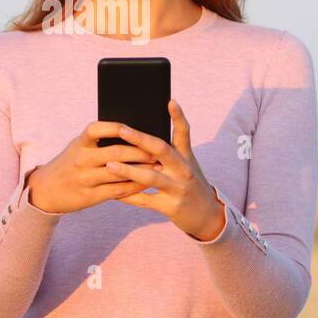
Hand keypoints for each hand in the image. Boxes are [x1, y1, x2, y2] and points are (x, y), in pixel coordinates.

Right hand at [25, 121, 159, 214]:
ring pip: (120, 173)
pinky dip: (134, 186)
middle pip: (116, 153)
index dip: (115, 127)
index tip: (134, 127)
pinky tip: (146, 182)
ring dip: (142, 169)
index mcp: (79, 144)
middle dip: (141, 151)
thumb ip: (97, 141)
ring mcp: (86, 179)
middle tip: (159, 149)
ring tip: (158, 165)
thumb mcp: (76, 148)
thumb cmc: (68, 164)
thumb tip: (131, 133)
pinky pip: (118, 190)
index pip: (96, 129)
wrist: (45, 190)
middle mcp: (81, 160)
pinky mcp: (90, 196)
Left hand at [105, 99, 225, 241]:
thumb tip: (143, 135)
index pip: (184, 132)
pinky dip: (128, 196)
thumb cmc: (190, 183)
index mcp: (186, 157)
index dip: (178, 116)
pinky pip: (145, 201)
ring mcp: (178, 189)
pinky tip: (113, 192)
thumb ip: (171, 150)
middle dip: (141, 140)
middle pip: (162, 151)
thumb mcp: (186, 164)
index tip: (170, 101)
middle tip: (122, 130)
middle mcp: (184, 170)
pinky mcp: (171, 207)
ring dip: (129, 171)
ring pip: (151, 177)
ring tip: (109, 164)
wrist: (208, 216)